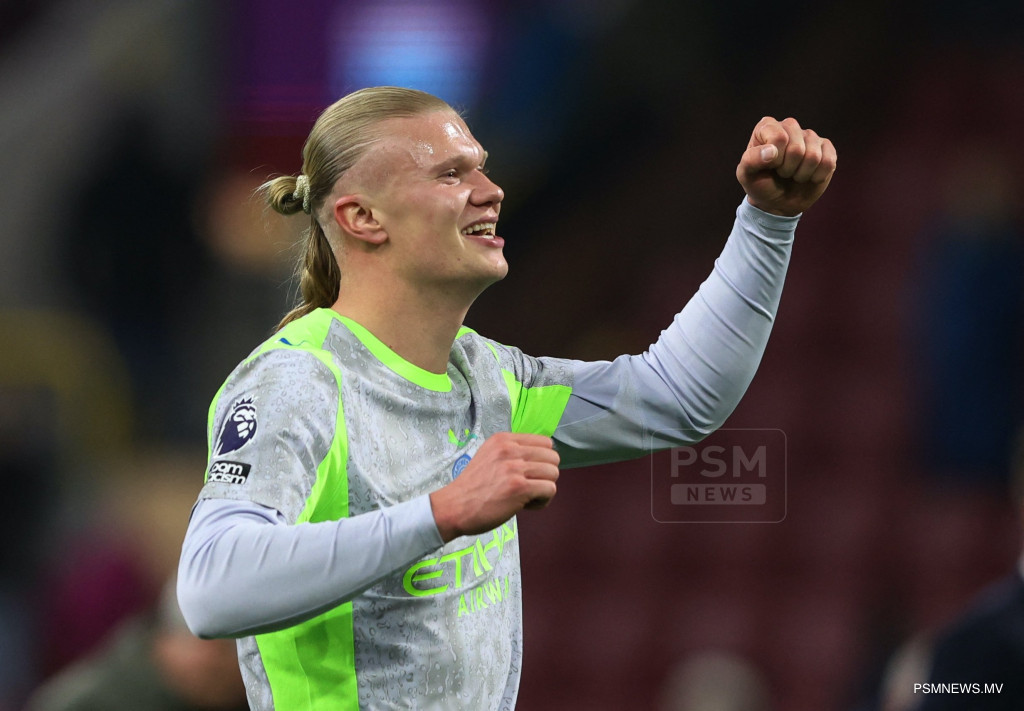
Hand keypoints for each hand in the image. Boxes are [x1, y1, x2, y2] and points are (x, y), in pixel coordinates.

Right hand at [429, 432, 559, 541]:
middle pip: (553, 457)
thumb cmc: (473, 488)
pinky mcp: (519, 487)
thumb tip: (541, 458)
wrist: (454, 507)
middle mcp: (510, 449)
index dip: (542, 460)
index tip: (528, 474)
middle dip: (546, 475)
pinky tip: (526, 505)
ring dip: (545, 488)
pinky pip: (550, 489)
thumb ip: (512, 453)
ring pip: (553, 473)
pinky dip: (543, 501)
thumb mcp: (490, 457)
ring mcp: (514, 468)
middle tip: (529, 486)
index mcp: (503, 440)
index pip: (545, 441)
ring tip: (527, 497)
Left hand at [736, 116, 836, 215]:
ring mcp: (810, 136)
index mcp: (767, 126)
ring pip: (814, 156)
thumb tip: (772, 151)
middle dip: (787, 169)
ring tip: (793, 174)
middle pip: (797, 149)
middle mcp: (790, 126)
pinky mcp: (826, 148)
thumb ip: (751, 160)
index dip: (775, 160)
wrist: (777, 201)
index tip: (769, 166)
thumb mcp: (746, 175)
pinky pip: (828, 162)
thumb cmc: (760, 184)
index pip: (779, 138)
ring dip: (801, 174)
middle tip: (781, 172)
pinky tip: (808, 176)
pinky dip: (817, 176)